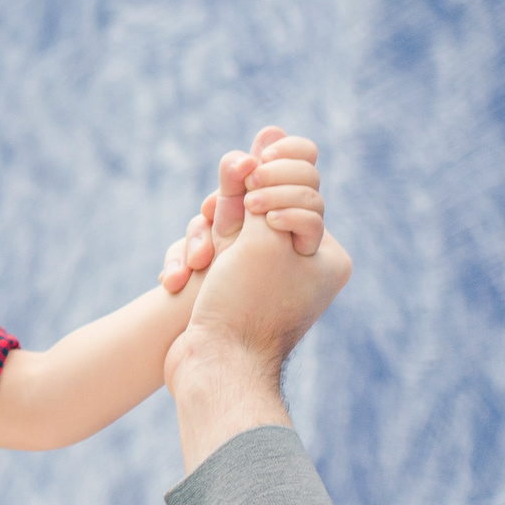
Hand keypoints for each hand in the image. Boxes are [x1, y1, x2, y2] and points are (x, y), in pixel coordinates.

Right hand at [160, 130, 350, 472]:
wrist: (213, 372)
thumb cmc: (244, 306)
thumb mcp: (261, 236)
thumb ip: (265, 183)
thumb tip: (272, 131)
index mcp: (326, 256)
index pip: (304, 188)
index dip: (272, 182)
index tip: (253, 193)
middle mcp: (299, 266)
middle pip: (259, 206)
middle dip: (228, 215)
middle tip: (218, 232)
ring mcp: (261, 280)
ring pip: (225, 229)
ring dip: (203, 239)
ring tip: (196, 264)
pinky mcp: (229, 291)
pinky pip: (208, 255)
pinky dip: (189, 262)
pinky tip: (177, 281)